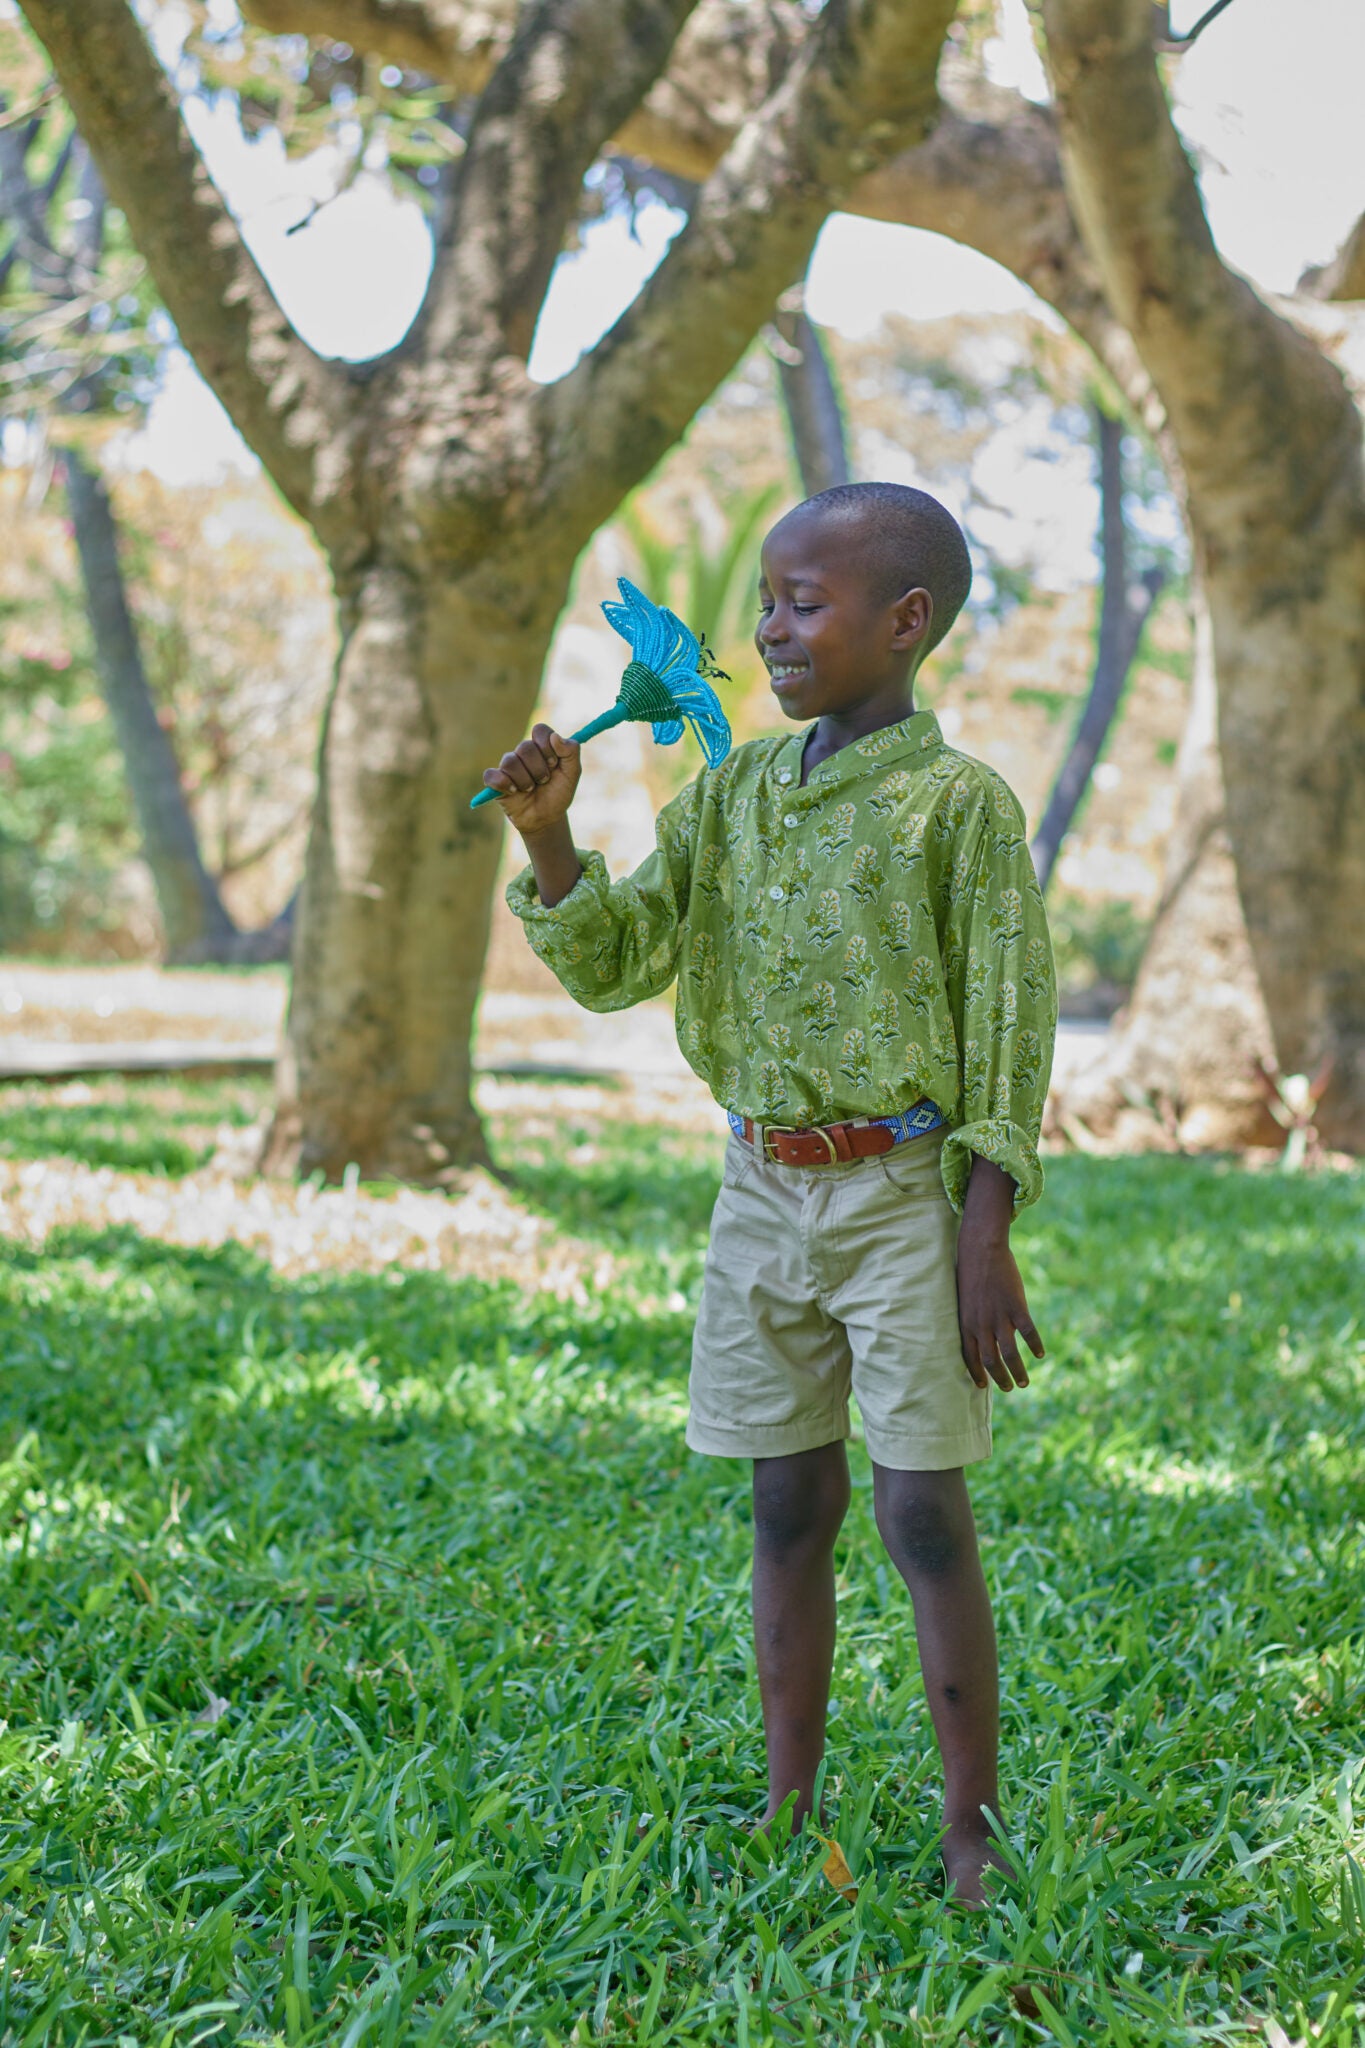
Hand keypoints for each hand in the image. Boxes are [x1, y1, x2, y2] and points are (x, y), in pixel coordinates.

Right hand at [480, 724, 580, 836]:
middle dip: (539, 768)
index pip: (540, 730)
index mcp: (542, 747)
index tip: (554, 763)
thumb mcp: (572, 774)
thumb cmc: (559, 793)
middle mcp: (523, 753)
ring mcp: (508, 767)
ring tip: (531, 789)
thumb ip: (571, 752)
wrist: (547, 818)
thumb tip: (555, 736)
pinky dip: (504, 784)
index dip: (547, 746)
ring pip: (510, 761)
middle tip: (544, 780)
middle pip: (525, 747)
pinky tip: (514, 792)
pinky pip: (491, 775)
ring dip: (525, 780)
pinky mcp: (496, 782)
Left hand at [956, 1157, 1044, 1391]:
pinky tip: (1040, 1354)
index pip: (969, 1358)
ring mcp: (999, 1316)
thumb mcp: (963, 1301)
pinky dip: (1035, 1345)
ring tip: (1024, 1382)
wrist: (980, 1249)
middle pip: (991, 1361)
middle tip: (1009, 1388)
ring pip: (1010, 1354)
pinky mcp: (1016, 1306)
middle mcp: (981, 1325)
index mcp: (965, 1324)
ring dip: (1018, 1372)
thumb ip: (970, 1320)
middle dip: (1000, 1379)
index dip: (976, 1374)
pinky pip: (1028, 1332)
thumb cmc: (969, 1274)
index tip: (981, 1386)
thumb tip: (977, 1337)